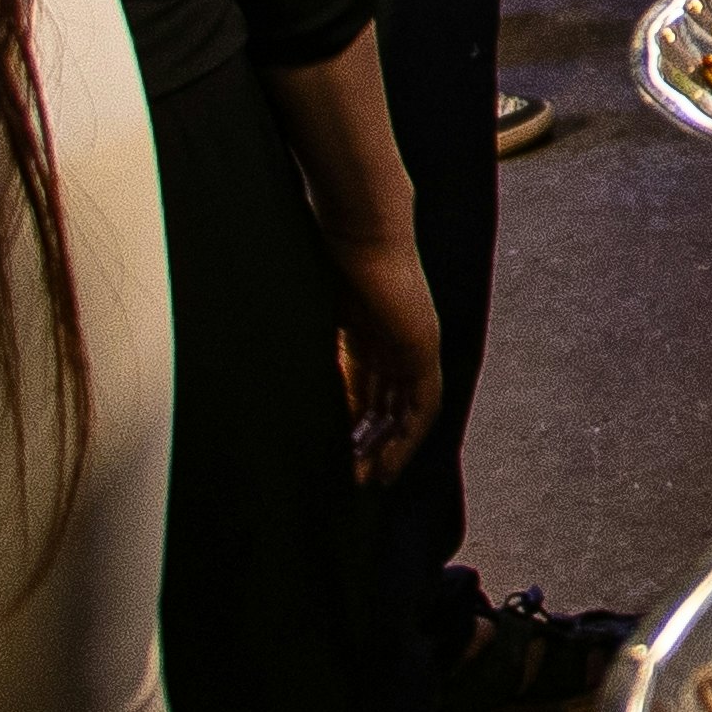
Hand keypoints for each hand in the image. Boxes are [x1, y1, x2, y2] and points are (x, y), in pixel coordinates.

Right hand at [323, 214, 444, 481]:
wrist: (359, 231)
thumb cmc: (329, 260)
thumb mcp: (318, 320)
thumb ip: (315, 353)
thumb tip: (286, 393)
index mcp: (369, 332)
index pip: (368, 390)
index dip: (355, 424)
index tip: (340, 455)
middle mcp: (395, 342)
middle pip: (389, 405)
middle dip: (373, 443)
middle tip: (354, 478)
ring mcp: (414, 345)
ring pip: (407, 410)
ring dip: (390, 446)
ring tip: (368, 479)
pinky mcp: (424, 348)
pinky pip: (423, 403)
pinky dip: (408, 434)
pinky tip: (391, 460)